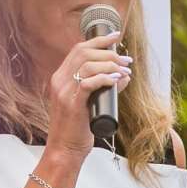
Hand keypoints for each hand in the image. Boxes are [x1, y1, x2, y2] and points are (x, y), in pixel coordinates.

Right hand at [43, 32, 131, 155]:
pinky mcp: (72, 105)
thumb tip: (124, 75)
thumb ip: (102, 88)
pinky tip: (116, 80)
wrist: (64, 150)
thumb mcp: (90, 103)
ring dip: (110, 65)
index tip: (115, 37)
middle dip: (109, 52)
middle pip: (84, 53)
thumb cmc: (77, 128)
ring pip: (87, 65)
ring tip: (125, 71)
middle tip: (126, 61)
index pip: (78, 50)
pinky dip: (104, 78)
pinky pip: (87, 84)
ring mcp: (64, 93)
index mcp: (60, 78)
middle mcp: (59, 82)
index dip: (98, 41)